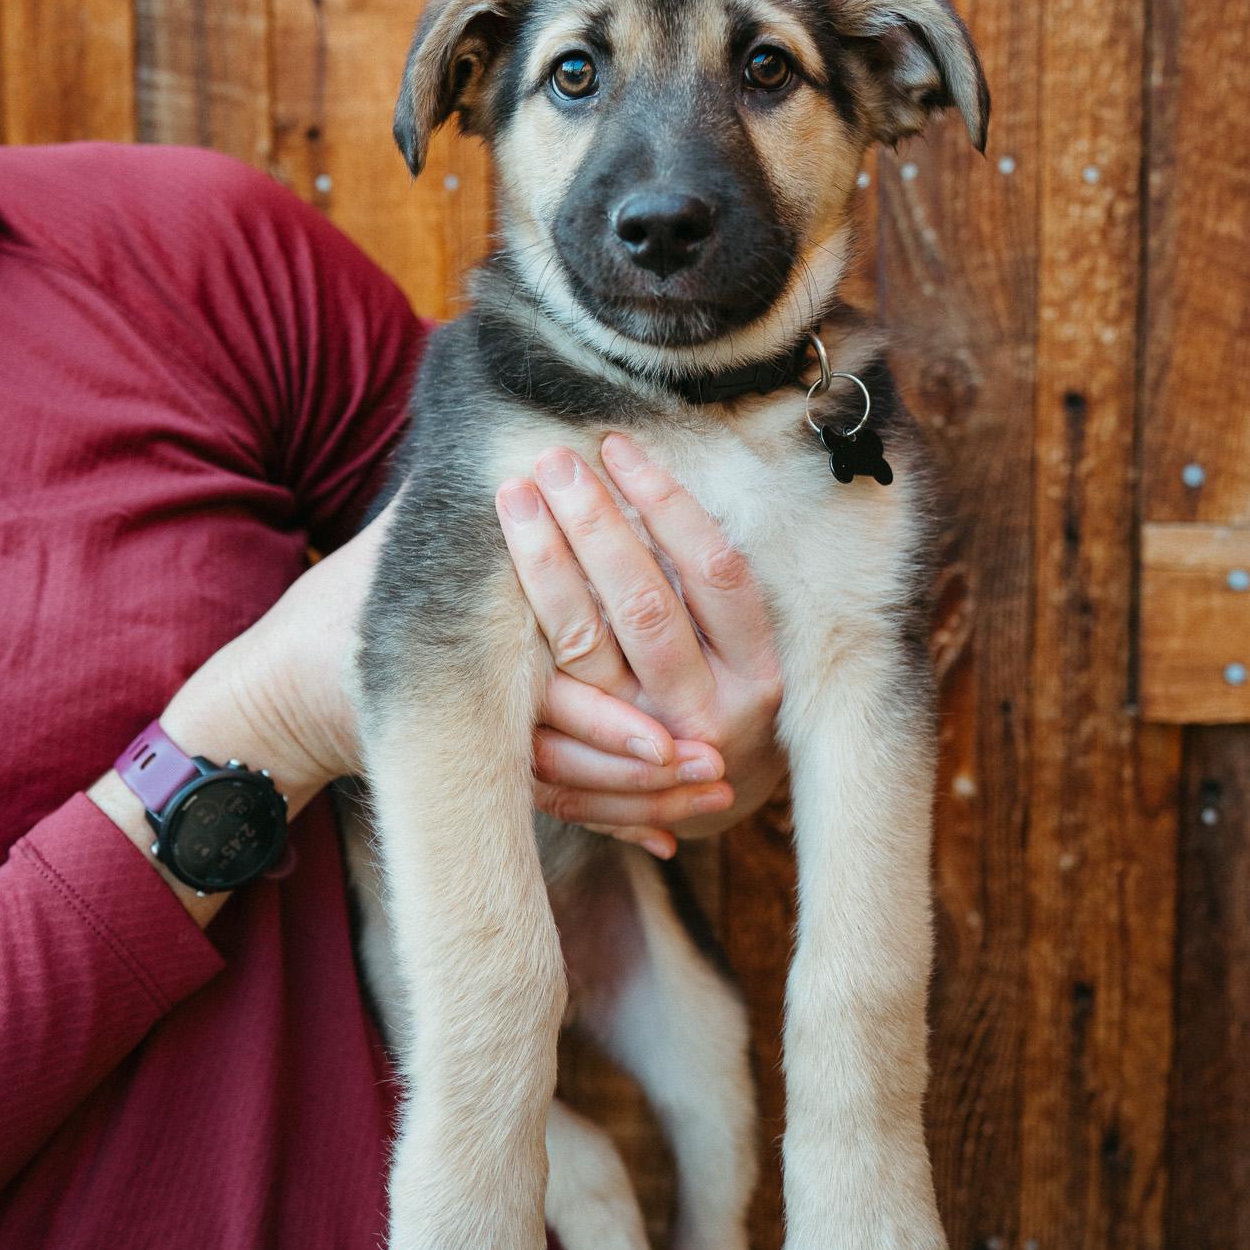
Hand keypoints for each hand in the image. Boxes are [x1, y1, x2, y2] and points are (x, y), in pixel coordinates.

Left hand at [496, 432, 786, 856]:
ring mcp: (644, 745)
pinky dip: (524, 634)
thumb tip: (636, 470)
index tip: (620, 446)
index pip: (714, 570)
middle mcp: (708, 712)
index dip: (667, 502)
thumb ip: (702, 579)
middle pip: (645, 604)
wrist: (709, 803)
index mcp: (759, 671)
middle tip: (554, 459)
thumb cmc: (724, 690)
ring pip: (584, 644)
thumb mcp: (741, 645)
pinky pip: (547, 696)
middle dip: (595, 524)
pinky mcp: (588, 769)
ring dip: (545, 564)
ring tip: (516, 497)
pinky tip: (490, 578)